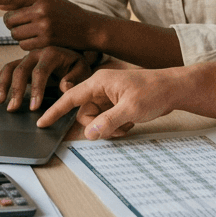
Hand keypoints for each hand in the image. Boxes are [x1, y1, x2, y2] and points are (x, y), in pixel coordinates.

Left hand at [0, 0, 99, 51]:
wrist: (89, 28)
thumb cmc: (65, 13)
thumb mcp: (47, 2)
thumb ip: (23, 2)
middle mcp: (40, 8)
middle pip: (8, 19)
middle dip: (12, 23)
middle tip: (27, 23)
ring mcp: (43, 25)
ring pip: (14, 34)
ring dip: (20, 35)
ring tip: (36, 31)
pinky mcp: (46, 40)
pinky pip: (23, 45)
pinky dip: (27, 45)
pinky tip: (40, 40)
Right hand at [0, 46, 94, 111]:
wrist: (73, 53)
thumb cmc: (77, 63)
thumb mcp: (83, 69)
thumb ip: (75, 77)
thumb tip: (64, 86)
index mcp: (52, 53)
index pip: (40, 72)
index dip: (36, 90)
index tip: (34, 107)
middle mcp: (36, 53)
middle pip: (20, 70)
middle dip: (15, 90)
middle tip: (12, 108)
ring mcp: (26, 58)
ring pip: (9, 68)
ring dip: (2, 85)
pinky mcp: (21, 64)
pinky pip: (5, 70)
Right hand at [37, 68, 181, 138]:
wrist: (174, 89)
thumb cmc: (154, 91)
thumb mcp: (131, 109)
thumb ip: (108, 122)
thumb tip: (89, 134)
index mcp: (99, 82)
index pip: (70, 97)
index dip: (55, 111)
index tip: (42, 122)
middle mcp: (101, 88)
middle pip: (84, 114)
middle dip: (97, 125)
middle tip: (115, 128)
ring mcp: (109, 97)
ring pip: (96, 120)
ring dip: (108, 128)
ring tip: (127, 125)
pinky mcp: (117, 104)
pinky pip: (106, 121)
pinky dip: (116, 127)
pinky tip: (130, 123)